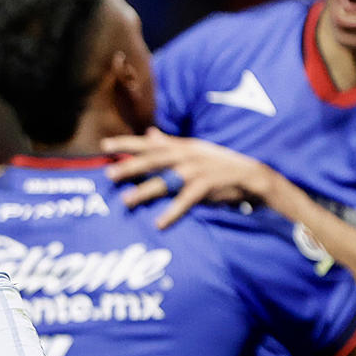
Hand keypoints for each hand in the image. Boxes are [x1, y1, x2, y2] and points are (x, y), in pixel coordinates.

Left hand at [103, 129, 280, 226]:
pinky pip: (186, 200)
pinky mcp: (208, 185)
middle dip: (131, 166)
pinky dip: (173, 212)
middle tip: (109, 174)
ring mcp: (197, 170)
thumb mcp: (193, 149)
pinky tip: (160, 222)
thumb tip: (149, 133)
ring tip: (127, 200)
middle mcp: (187, 155)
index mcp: (181, 146)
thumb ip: (169, 143)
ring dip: (145, 190)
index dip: (127, 143)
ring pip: (166, 180)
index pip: (149, 143)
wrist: (250, 174)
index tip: (104, 146)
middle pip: (153, 160)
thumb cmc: (217, 163)